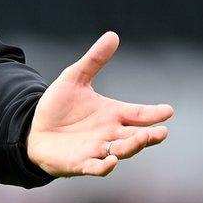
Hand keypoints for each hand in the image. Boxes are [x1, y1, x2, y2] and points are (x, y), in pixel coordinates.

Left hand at [26, 31, 172, 176]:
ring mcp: (96, 149)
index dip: (153, 113)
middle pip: (135, 136)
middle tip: (162, 132)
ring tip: (142, 139)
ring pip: (120, 151)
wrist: (34, 129)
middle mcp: (109, 134)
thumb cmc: (58, 106)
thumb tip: (113, 35)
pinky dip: (104, 167)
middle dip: (148, 135)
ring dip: (132, 147)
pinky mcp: (79, 163)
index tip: (168, 110)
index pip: (138, 114)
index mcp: (113, 114)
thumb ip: (94, 60)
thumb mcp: (74, 77)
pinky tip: (111, 161)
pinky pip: (95, 167)